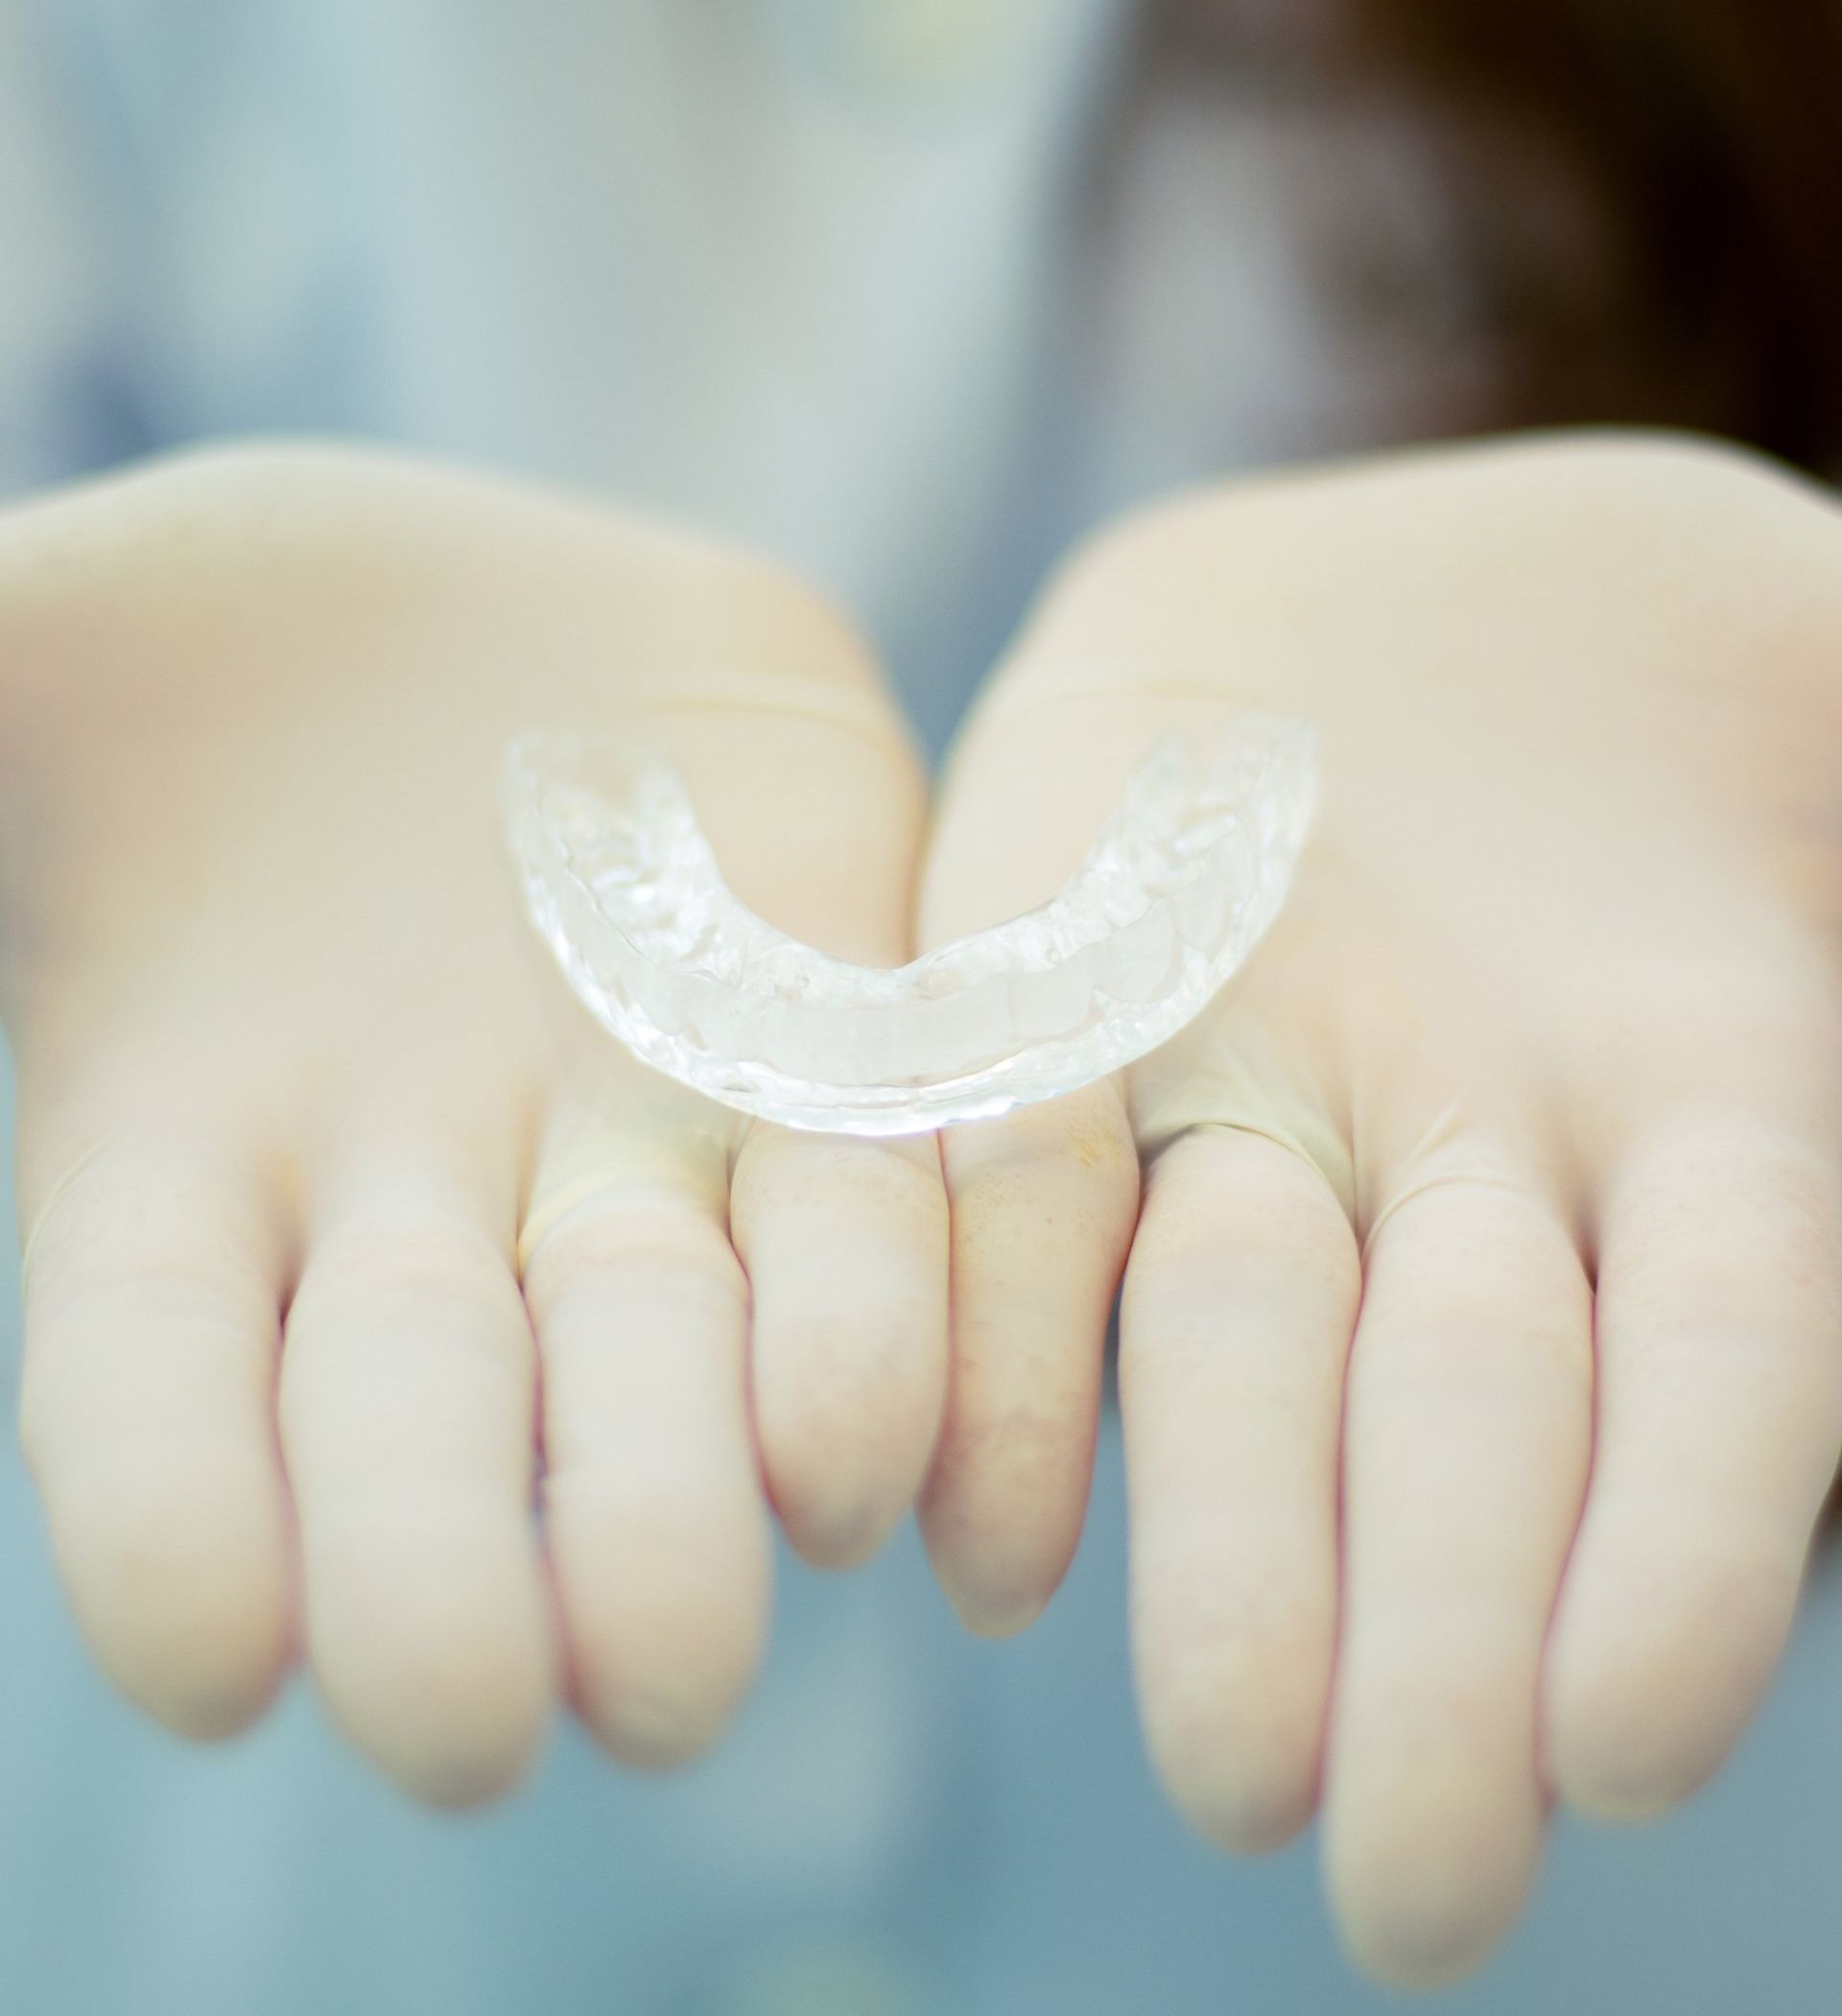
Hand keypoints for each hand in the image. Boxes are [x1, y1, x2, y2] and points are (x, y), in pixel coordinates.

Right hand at [0, 445, 946, 1799]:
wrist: (515, 615)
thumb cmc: (221, 647)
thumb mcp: (33, 664)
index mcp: (194, 1155)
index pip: (156, 1391)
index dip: (172, 1529)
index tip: (212, 1668)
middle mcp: (428, 1205)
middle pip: (430, 1423)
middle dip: (448, 1576)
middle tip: (479, 1732)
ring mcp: (637, 1138)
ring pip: (671, 1354)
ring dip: (687, 1501)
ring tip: (691, 1645)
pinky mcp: (824, 1049)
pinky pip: (870, 1214)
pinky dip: (885, 1333)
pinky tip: (881, 1459)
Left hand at [918, 433, 1841, 1981]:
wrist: (1397, 590)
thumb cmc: (1707, 656)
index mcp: (1703, 1094)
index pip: (1716, 1366)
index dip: (1683, 1551)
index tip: (1622, 1754)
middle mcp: (1466, 1141)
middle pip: (1460, 1407)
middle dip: (1438, 1630)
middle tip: (1402, 1892)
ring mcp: (1261, 1077)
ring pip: (1243, 1332)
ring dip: (1235, 1552)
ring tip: (1228, 1768)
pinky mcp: (1056, 990)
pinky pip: (1017, 1172)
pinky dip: (997, 1360)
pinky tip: (974, 1542)